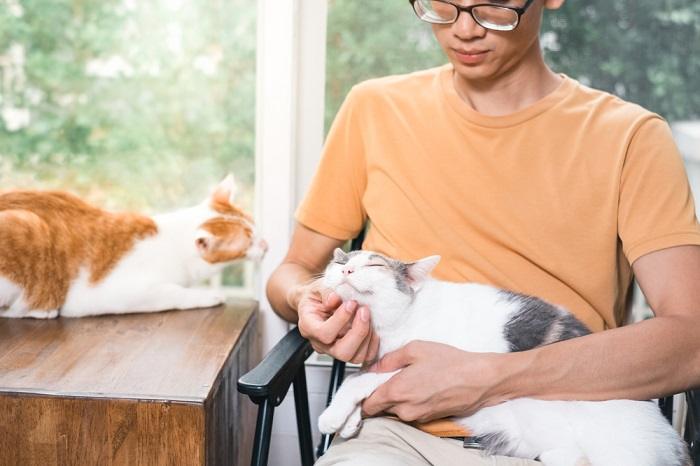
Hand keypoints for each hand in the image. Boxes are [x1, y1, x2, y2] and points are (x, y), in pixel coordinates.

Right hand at [294, 285, 379, 363]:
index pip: (324, 333)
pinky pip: (367, 356)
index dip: (340, 319)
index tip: (351, 303)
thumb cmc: (318, 296)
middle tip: (364, 311)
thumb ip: (325, 291)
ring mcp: (336, 350)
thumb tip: (335, 299)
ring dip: (368, 335)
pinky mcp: (351, 352)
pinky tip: (372, 325)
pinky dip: (374, 342)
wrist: (319, 303)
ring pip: (356, 357)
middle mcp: (322, 344)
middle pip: (342, 352)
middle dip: (359, 331)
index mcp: (309, 327)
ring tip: (368, 315)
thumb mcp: (317, 287)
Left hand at [361, 341, 508, 421]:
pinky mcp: (428, 419)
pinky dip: (409, 402)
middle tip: (387, 377)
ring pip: (395, 410)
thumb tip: (374, 367)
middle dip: (379, 395)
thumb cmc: (449, 361)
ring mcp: (417, 417)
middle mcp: (404, 409)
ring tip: (409, 379)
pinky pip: (410, 412)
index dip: (362, 394)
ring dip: (396, 398)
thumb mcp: (415, 349)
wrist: (479, 379)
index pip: (367, 403)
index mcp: (396, 391)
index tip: (365, 384)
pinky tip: (421, 386)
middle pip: (379, 408)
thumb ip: (390, 359)